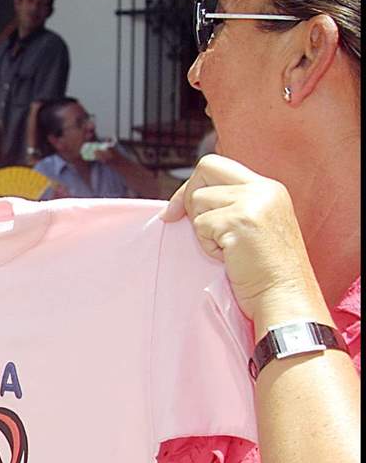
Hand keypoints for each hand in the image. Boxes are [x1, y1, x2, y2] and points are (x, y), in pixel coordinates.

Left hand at [160, 154, 325, 330]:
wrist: (284, 297)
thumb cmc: (266, 271)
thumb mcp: (253, 225)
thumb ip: (230, 205)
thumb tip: (183, 200)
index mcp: (268, 188)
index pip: (217, 165)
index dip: (193, 184)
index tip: (177, 209)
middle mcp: (264, 189)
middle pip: (206, 168)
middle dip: (189, 195)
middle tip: (194, 225)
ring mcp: (253, 203)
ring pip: (198, 200)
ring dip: (203, 230)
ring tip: (228, 248)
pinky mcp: (240, 220)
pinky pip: (200, 225)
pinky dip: (207, 245)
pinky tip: (230, 257)